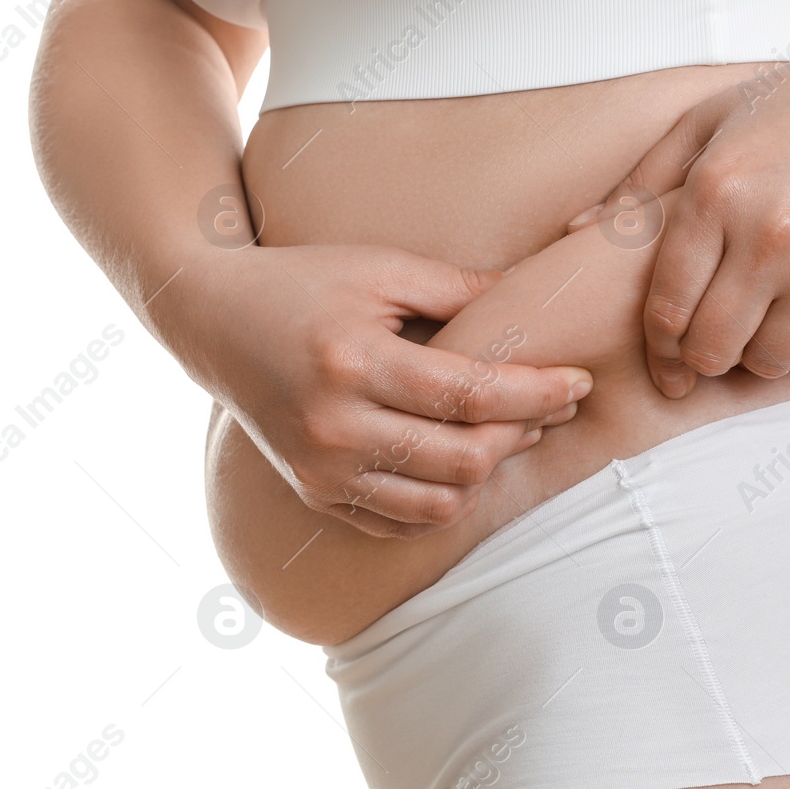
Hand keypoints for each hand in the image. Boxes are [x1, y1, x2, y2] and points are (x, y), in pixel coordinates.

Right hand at [179, 243, 592, 537]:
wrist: (211, 319)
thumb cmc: (301, 281)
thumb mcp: (379, 267)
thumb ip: (458, 288)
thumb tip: (536, 295)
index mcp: (352, 362)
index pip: (468, 395)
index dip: (536, 393)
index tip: (578, 383)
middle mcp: (333, 426)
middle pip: (462, 458)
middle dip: (523, 434)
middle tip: (552, 407)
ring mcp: (321, 469)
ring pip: (438, 503)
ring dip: (488, 472)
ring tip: (510, 433)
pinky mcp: (314, 493)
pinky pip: (400, 520)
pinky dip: (442, 499)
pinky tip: (461, 460)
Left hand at [573, 36, 789, 396]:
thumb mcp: (712, 118)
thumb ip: (641, 180)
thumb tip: (575, 232)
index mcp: (717, 191)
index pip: (666, 307)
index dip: (659, 350)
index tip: (665, 366)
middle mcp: (767, 235)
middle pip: (711, 349)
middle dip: (702, 360)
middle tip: (709, 350)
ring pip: (767, 361)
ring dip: (757, 355)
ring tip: (761, 323)